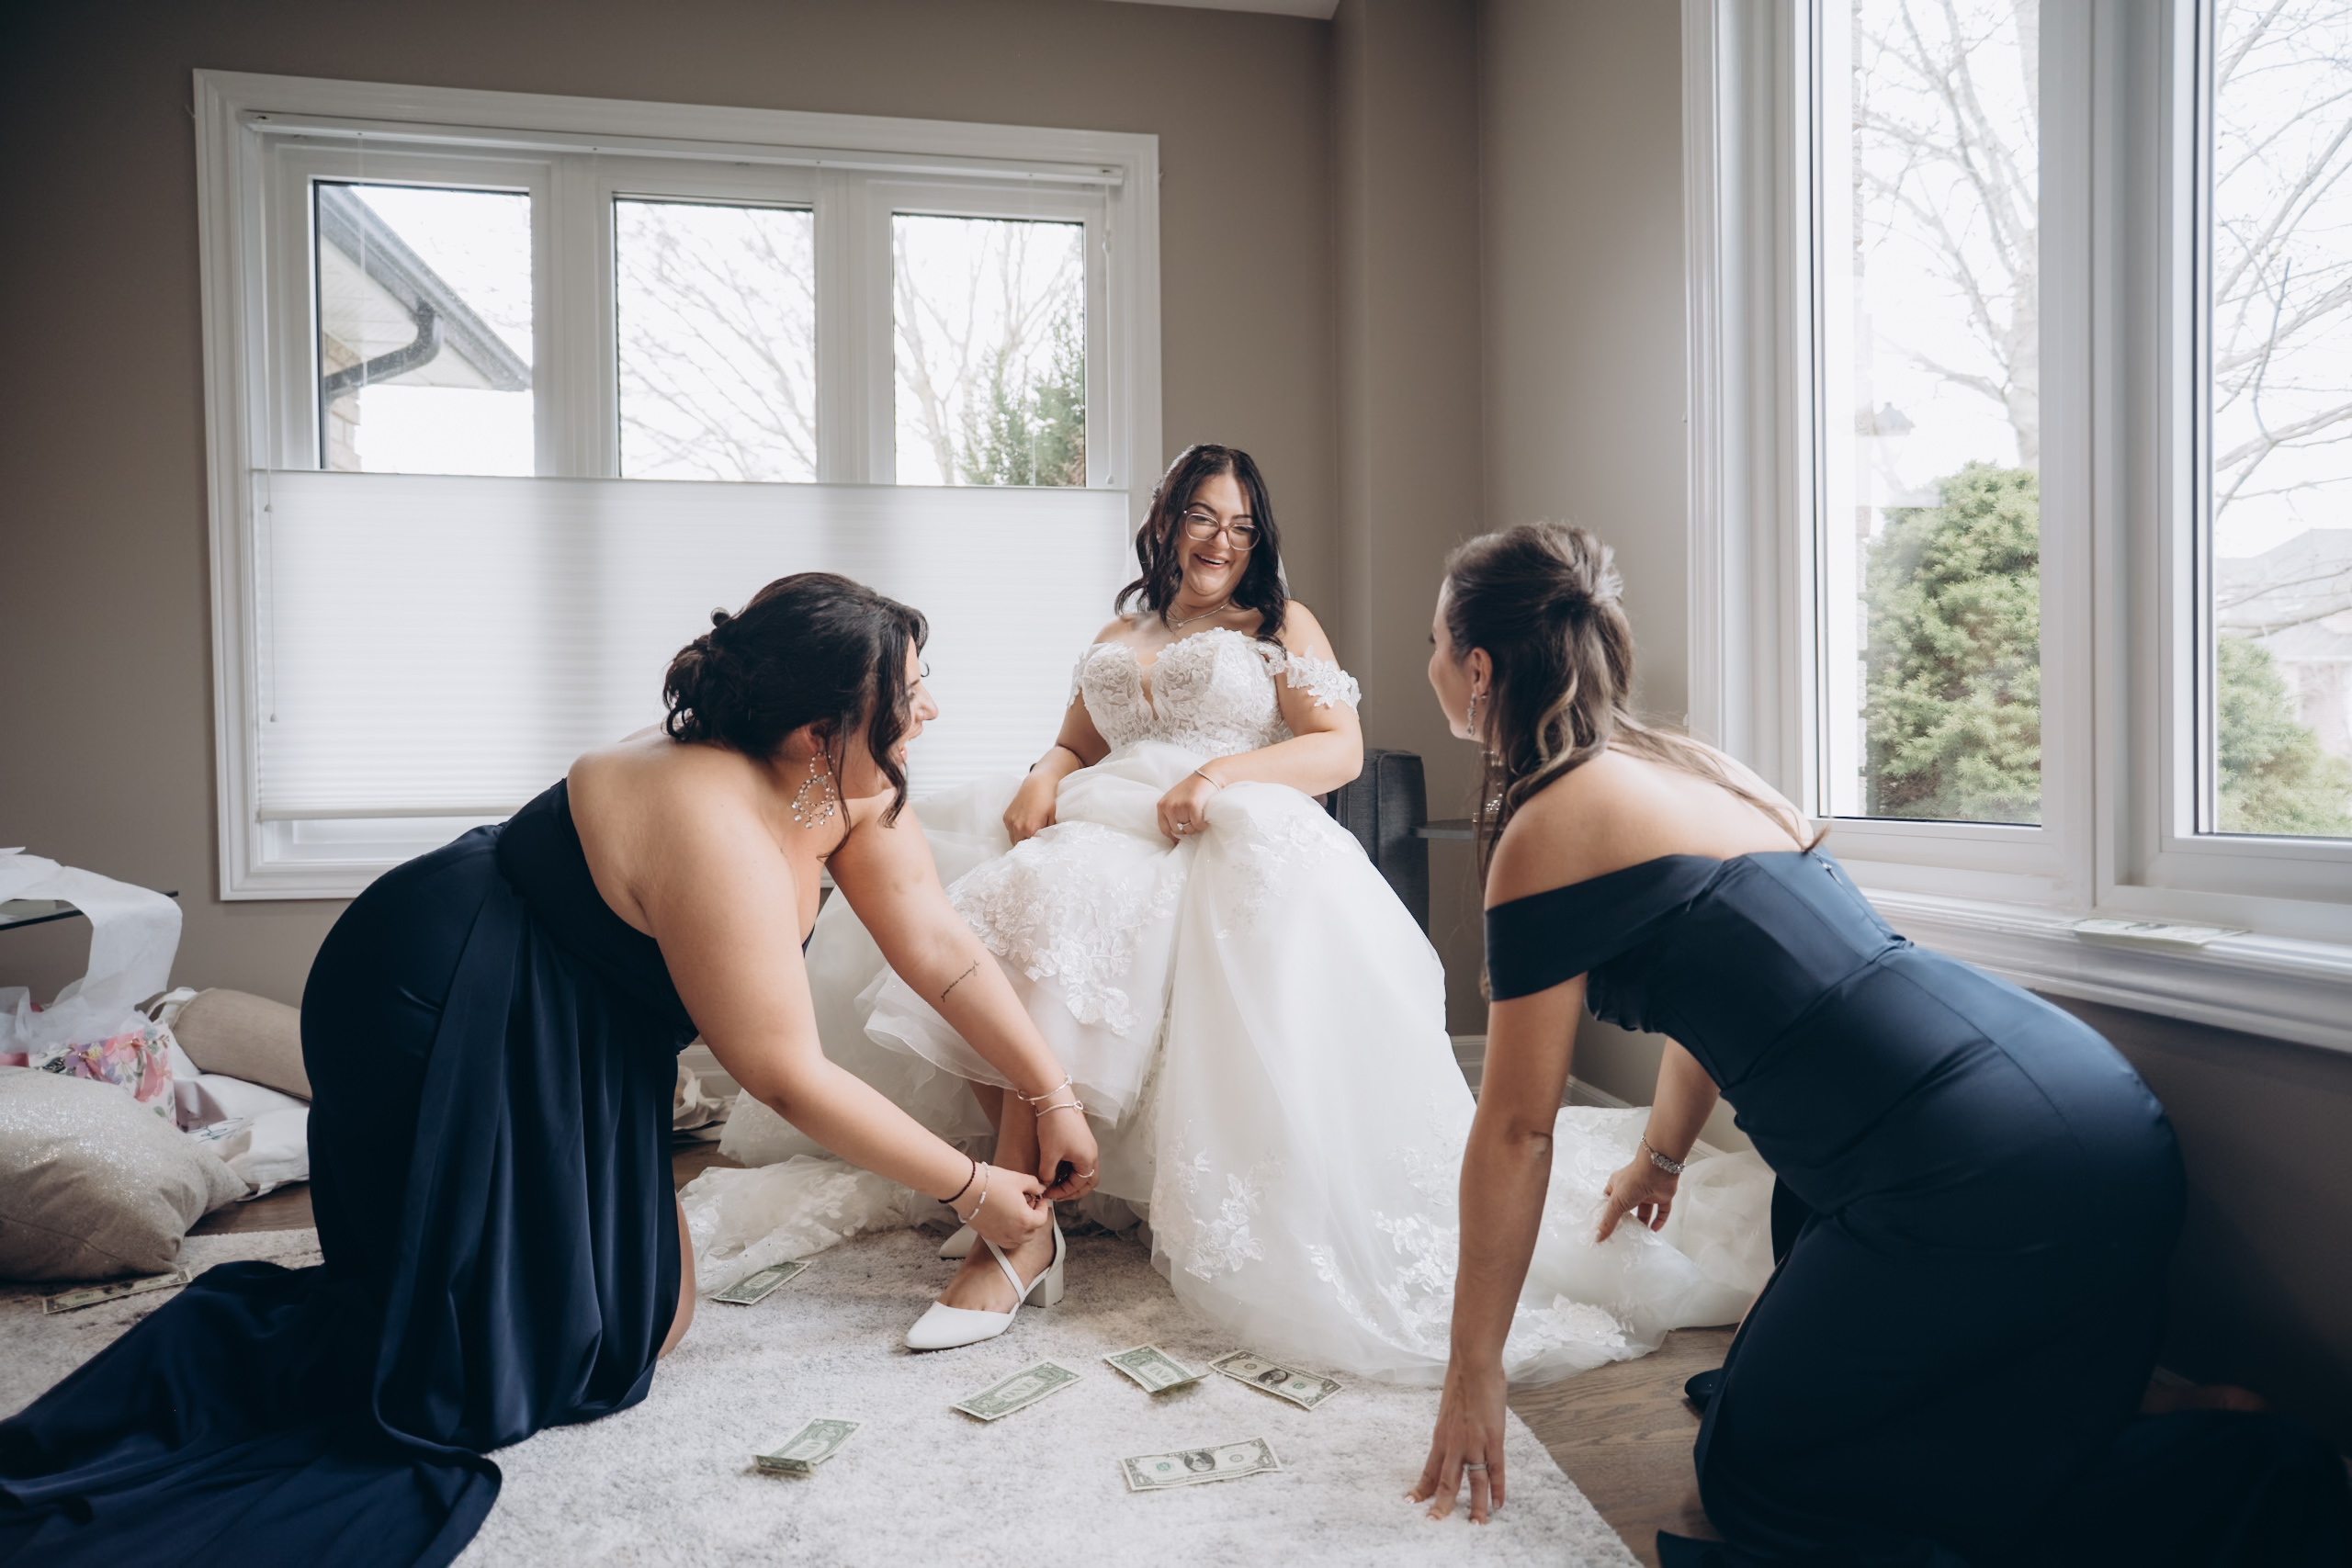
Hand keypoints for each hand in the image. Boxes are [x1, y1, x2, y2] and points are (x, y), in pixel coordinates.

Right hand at [962, 1164, 1049, 1251]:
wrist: (967, 1188)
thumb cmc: (992, 1183)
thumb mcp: (1019, 1179)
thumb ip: (1034, 1185)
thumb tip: (1040, 1189)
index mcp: (1025, 1220)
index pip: (1042, 1219)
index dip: (1043, 1207)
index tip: (1039, 1199)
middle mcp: (1013, 1233)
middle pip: (1032, 1232)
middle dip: (1033, 1219)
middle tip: (1029, 1205)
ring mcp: (999, 1236)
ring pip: (1018, 1240)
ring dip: (1022, 1230)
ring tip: (1017, 1214)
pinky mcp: (987, 1235)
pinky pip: (1004, 1240)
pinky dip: (1009, 1234)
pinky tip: (1005, 1220)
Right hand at [1004, 772, 1059, 844]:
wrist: (1037, 784)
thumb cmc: (1048, 801)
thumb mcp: (1052, 819)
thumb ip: (1047, 833)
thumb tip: (1045, 844)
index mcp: (1030, 829)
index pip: (1030, 848)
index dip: (1034, 848)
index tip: (1038, 848)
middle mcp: (1018, 827)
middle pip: (1019, 846)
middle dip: (1025, 845)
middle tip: (1033, 841)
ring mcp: (1010, 822)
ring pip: (1012, 839)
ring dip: (1019, 838)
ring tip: (1028, 832)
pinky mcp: (1006, 817)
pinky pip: (1009, 830)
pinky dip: (1014, 830)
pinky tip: (1023, 823)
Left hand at [1034, 1102, 1099, 1203]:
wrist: (1056, 1100)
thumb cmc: (1055, 1127)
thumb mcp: (1049, 1154)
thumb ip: (1048, 1174)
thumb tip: (1046, 1183)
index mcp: (1088, 1160)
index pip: (1079, 1185)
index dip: (1063, 1192)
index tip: (1048, 1193)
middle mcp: (1092, 1153)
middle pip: (1088, 1180)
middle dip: (1073, 1189)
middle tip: (1058, 1193)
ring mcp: (1087, 1145)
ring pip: (1083, 1170)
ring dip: (1070, 1178)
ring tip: (1054, 1181)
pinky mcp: (1081, 1138)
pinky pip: (1079, 1159)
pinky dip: (1069, 1168)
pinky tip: (1056, 1167)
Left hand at [1155, 771, 1220, 841]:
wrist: (1207, 776)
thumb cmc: (1193, 790)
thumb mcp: (1176, 800)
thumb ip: (1172, 814)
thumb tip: (1175, 838)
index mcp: (1162, 805)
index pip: (1164, 829)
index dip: (1173, 837)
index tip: (1181, 840)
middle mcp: (1168, 806)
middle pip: (1177, 831)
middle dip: (1187, 829)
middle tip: (1195, 821)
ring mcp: (1179, 806)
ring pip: (1188, 830)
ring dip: (1196, 827)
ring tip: (1200, 816)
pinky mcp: (1192, 806)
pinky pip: (1197, 826)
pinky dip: (1203, 825)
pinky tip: (1205, 817)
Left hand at [1410, 1357, 1509, 1522]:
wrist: (1472, 1365)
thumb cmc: (1462, 1381)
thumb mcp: (1449, 1409)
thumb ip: (1452, 1426)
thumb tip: (1455, 1430)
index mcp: (1441, 1437)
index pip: (1429, 1470)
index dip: (1423, 1488)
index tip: (1413, 1502)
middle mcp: (1453, 1444)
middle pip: (1446, 1482)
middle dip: (1441, 1505)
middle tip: (1436, 1523)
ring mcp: (1474, 1444)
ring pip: (1473, 1482)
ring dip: (1475, 1506)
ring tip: (1476, 1525)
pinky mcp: (1493, 1439)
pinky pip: (1496, 1470)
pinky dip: (1498, 1489)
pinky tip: (1498, 1503)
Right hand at [1595, 1153, 1679, 1240]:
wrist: (1658, 1169)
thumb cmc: (1634, 1180)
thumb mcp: (1616, 1202)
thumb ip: (1608, 1221)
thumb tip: (1597, 1237)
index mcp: (1617, 1186)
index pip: (1610, 1202)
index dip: (1607, 1214)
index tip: (1605, 1229)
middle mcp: (1632, 1189)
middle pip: (1628, 1209)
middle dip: (1626, 1221)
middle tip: (1623, 1236)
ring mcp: (1647, 1193)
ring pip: (1645, 1211)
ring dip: (1643, 1223)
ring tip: (1638, 1236)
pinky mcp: (1662, 1196)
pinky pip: (1661, 1211)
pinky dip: (1659, 1221)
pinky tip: (1653, 1231)